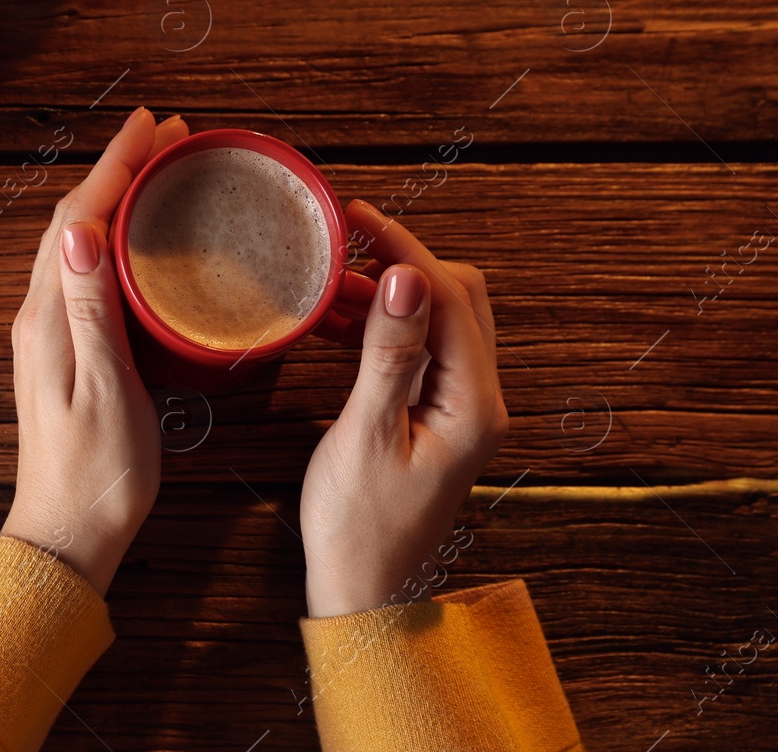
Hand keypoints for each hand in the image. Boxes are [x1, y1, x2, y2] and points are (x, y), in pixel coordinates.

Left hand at [1, 107, 189, 595]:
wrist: (66, 536)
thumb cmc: (97, 475)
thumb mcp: (106, 390)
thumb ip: (92, 310)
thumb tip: (82, 230)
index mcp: (49, 319)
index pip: (80, 219)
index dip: (116, 166)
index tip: (153, 126)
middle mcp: (39, 316)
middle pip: (75, 220)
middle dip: (118, 169)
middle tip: (167, 136)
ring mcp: (46, 333)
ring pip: (76, 242)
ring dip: (113, 198)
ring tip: (157, 170)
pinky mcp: (59, 352)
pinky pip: (82, 273)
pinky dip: (109, 237)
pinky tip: (136, 241)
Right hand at [300, 200, 508, 617]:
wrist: (366, 594)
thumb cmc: (361, 528)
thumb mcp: (366, 434)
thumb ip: (388, 352)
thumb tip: (402, 275)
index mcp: (474, 405)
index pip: (450, 298)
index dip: (405, 248)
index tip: (359, 216)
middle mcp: (481, 401)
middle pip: (457, 299)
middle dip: (402, 262)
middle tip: (344, 241)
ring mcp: (462, 410)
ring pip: (438, 322)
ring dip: (389, 294)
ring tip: (330, 283)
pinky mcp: (438, 418)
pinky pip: (420, 351)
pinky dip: (384, 327)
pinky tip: (339, 324)